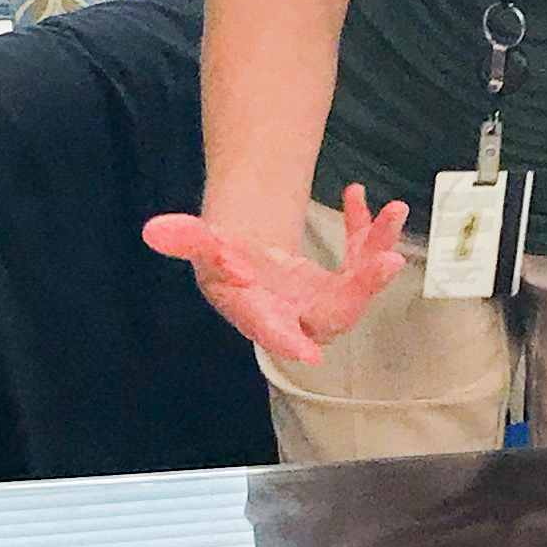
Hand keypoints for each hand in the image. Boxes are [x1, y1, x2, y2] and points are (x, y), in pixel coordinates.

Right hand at [141, 183, 407, 372]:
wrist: (248, 258)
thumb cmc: (223, 259)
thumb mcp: (205, 244)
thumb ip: (186, 239)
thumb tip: (153, 231)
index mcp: (261, 314)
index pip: (273, 331)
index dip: (288, 342)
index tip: (308, 353)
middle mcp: (299, 316)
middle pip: (335, 312)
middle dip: (362, 288)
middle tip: (386, 260)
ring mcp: (325, 302)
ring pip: (360, 286)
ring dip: (378, 249)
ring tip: (393, 211)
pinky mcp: (344, 284)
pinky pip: (363, 260)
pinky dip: (366, 229)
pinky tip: (355, 193)